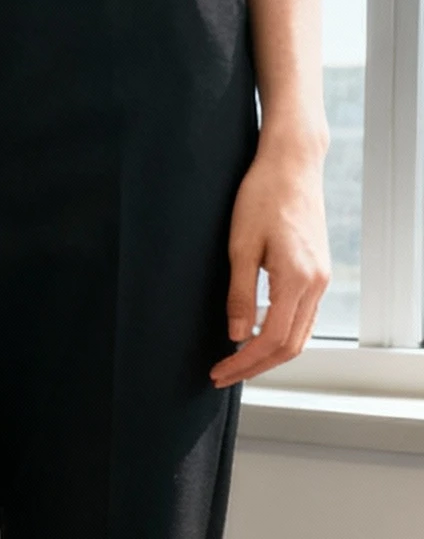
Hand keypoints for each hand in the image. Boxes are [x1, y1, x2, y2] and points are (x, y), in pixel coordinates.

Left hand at [211, 138, 329, 387]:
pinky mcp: (317, 271)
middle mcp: (316, 284)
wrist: (291, 164)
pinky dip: (281, 333)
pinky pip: (302, 316)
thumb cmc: (262, 197)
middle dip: (256, 366)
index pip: (272, 340)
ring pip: (300, 334)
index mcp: (297, 279)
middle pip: (290, 346)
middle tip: (222, 374)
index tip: (218, 372)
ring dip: (269, 353)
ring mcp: (321, 278)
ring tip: (236, 361)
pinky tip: (255, 334)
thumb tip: (236, 336)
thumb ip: (240, 294)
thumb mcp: (240, 246)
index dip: (244, 362)